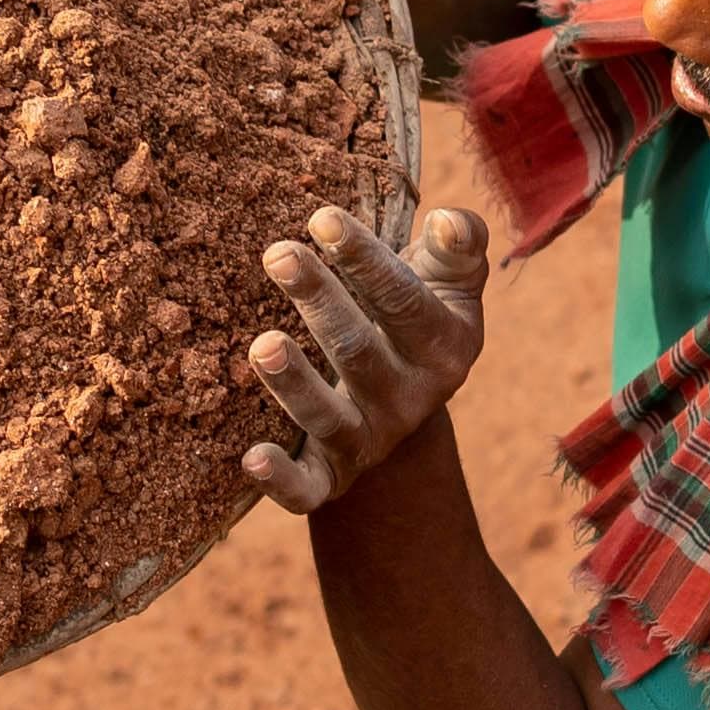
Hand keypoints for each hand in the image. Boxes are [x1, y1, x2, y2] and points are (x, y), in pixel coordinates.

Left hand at [240, 203, 494, 511]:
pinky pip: (309, 490)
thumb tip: (446, 221)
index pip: (404, 300)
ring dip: (295, 384)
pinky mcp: (332, 477)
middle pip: (360, 351)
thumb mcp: (450, 278)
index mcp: (444, 346)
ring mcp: (371, 440)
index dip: (365, 259)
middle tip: (278, 254)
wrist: (407, 396)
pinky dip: (282, 481)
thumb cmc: (419, 311)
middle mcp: (410, 399)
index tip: (322, 218)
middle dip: (320, 301)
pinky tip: (252, 458)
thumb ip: (458, 243)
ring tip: (262, 346)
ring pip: (331, 419)